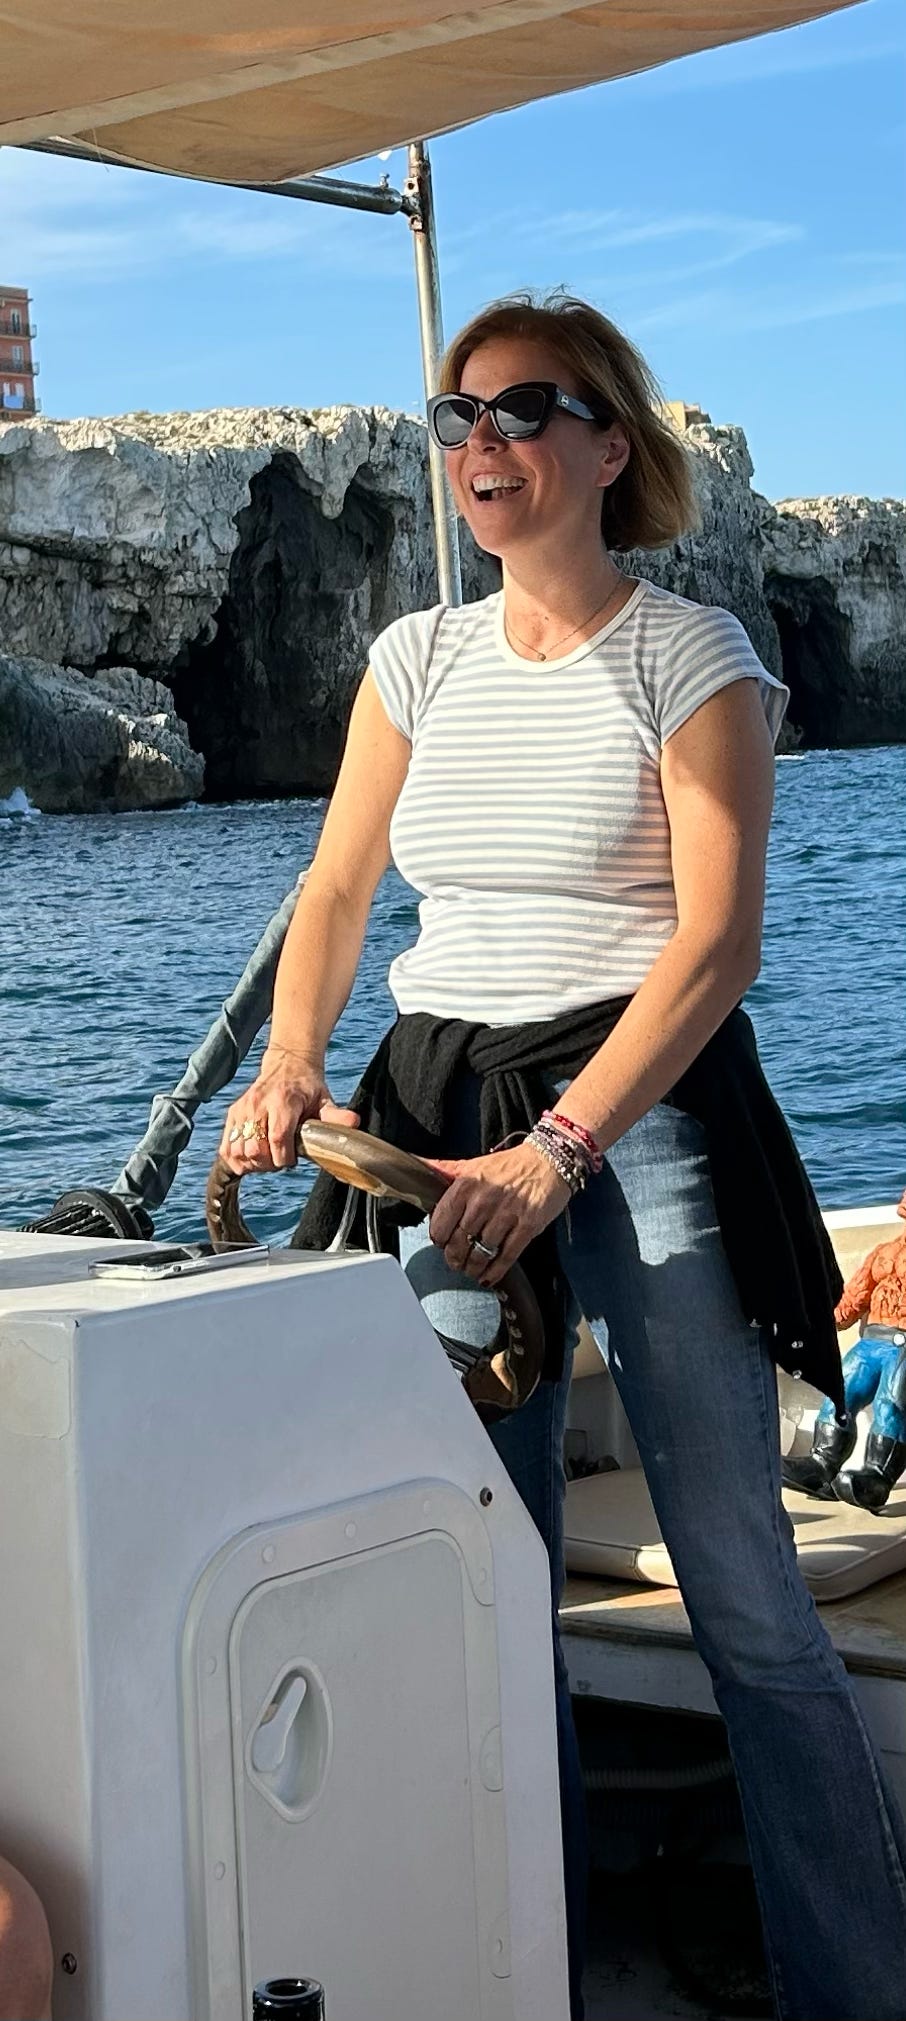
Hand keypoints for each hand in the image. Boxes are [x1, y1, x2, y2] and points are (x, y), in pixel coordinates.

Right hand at [219, 1045, 358, 1174]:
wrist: (286, 1064)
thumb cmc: (308, 1087)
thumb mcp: (325, 1099)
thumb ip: (336, 1115)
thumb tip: (354, 1122)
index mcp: (283, 1101)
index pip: (277, 1137)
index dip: (283, 1158)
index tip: (292, 1160)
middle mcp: (258, 1104)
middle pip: (255, 1148)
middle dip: (269, 1164)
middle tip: (281, 1160)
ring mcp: (242, 1109)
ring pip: (238, 1150)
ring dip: (252, 1164)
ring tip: (267, 1160)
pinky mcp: (233, 1114)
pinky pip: (226, 1146)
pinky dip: (236, 1160)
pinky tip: (251, 1160)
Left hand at [425, 1142, 570, 1287]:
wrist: (549, 1161)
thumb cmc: (509, 1166)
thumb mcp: (472, 1164)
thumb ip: (443, 1170)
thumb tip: (415, 1165)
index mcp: (467, 1183)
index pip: (441, 1222)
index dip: (439, 1238)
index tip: (441, 1243)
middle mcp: (484, 1199)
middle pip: (459, 1242)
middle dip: (454, 1257)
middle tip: (455, 1261)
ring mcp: (507, 1214)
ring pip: (481, 1253)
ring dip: (473, 1267)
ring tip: (471, 1270)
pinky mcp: (527, 1226)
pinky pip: (506, 1257)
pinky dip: (495, 1271)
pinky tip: (488, 1276)